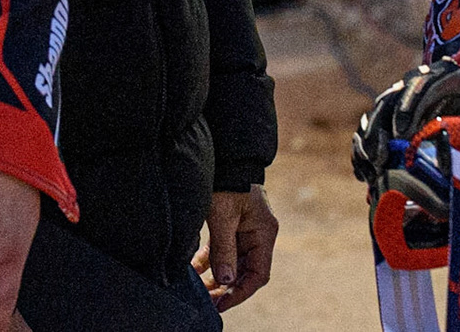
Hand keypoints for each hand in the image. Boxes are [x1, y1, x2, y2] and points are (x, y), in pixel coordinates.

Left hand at [194, 186, 277, 311]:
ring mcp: (246, 230)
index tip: (221, 304)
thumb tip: (224, 281)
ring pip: (233, 263)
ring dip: (217, 277)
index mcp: (264, 233)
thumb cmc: (226, 183)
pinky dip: (211, 261)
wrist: (225, 156)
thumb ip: (224, 250)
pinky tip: (195, 270)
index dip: (240, 292)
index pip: (258, 274)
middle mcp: (259, 234)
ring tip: (199, 290)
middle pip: (246, 271)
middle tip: (206, 301)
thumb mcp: (222, 216)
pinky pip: (224, 250)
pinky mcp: (233, 225)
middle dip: (226, 288)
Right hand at [351, 59, 459, 209]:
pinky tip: (365, 174)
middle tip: (382, 157)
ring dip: (370, 141)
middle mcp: (417, 83)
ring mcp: (401, 99)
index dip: (409, 105)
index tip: (403, 132)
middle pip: (391, 99)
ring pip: (377, 114)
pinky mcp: (391, 118)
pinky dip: (364, 150)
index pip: (423, 83)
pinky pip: (369, 129)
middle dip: (382, 128)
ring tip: (372, 170)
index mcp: (446, 75)